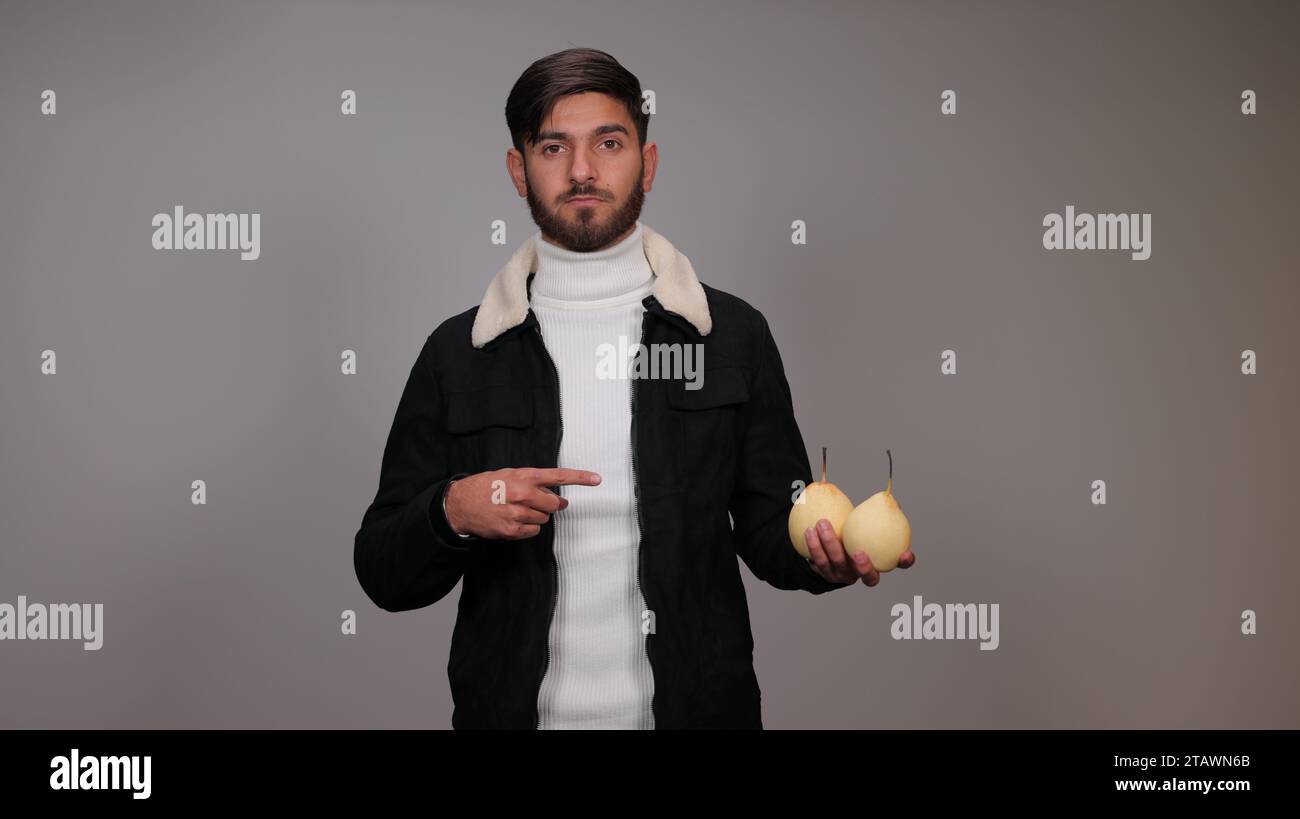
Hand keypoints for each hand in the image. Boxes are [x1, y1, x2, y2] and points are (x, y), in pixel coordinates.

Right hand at [444, 467, 600, 540]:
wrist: (460, 504)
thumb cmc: (485, 487)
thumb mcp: (508, 475)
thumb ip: (532, 482)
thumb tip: (554, 494)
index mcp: (524, 477)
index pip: (558, 476)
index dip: (580, 478)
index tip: (597, 479)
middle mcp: (523, 494)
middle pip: (554, 504)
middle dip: (551, 505)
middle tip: (540, 503)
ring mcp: (518, 513)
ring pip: (544, 519)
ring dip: (536, 516)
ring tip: (517, 510)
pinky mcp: (512, 530)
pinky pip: (533, 531)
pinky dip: (528, 528)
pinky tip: (513, 520)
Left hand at [804, 518, 914, 585]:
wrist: (827, 545)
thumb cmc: (853, 531)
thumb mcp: (865, 522)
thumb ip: (879, 512)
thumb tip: (890, 499)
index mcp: (878, 561)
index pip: (897, 565)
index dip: (904, 562)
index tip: (904, 553)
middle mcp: (862, 574)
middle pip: (868, 577)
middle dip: (864, 568)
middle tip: (858, 552)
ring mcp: (843, 576)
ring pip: (837, 565)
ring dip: (829, 545)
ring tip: (821, 524)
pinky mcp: (825, 575)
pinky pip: (818, 563)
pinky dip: (814, 547)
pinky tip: (809, 531)